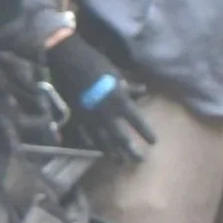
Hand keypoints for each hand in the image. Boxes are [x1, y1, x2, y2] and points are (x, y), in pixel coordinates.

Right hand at [45, 32, 157, 164]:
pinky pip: (85, 135)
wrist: (68, 61)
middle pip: (121, 137)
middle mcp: (106, 113)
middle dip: (131, 150)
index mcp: (119, 100)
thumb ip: (128, 87)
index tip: (154, 142)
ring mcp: (90, 117)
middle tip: (139, 161)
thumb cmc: (95, 64)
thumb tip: (142, 91)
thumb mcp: (116, 74)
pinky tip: (96, 150)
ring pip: (102, 141)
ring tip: (118, 161)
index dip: (146, 132)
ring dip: (112, 152)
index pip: (137, 121)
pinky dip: (92, 144)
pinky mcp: (76, 117)